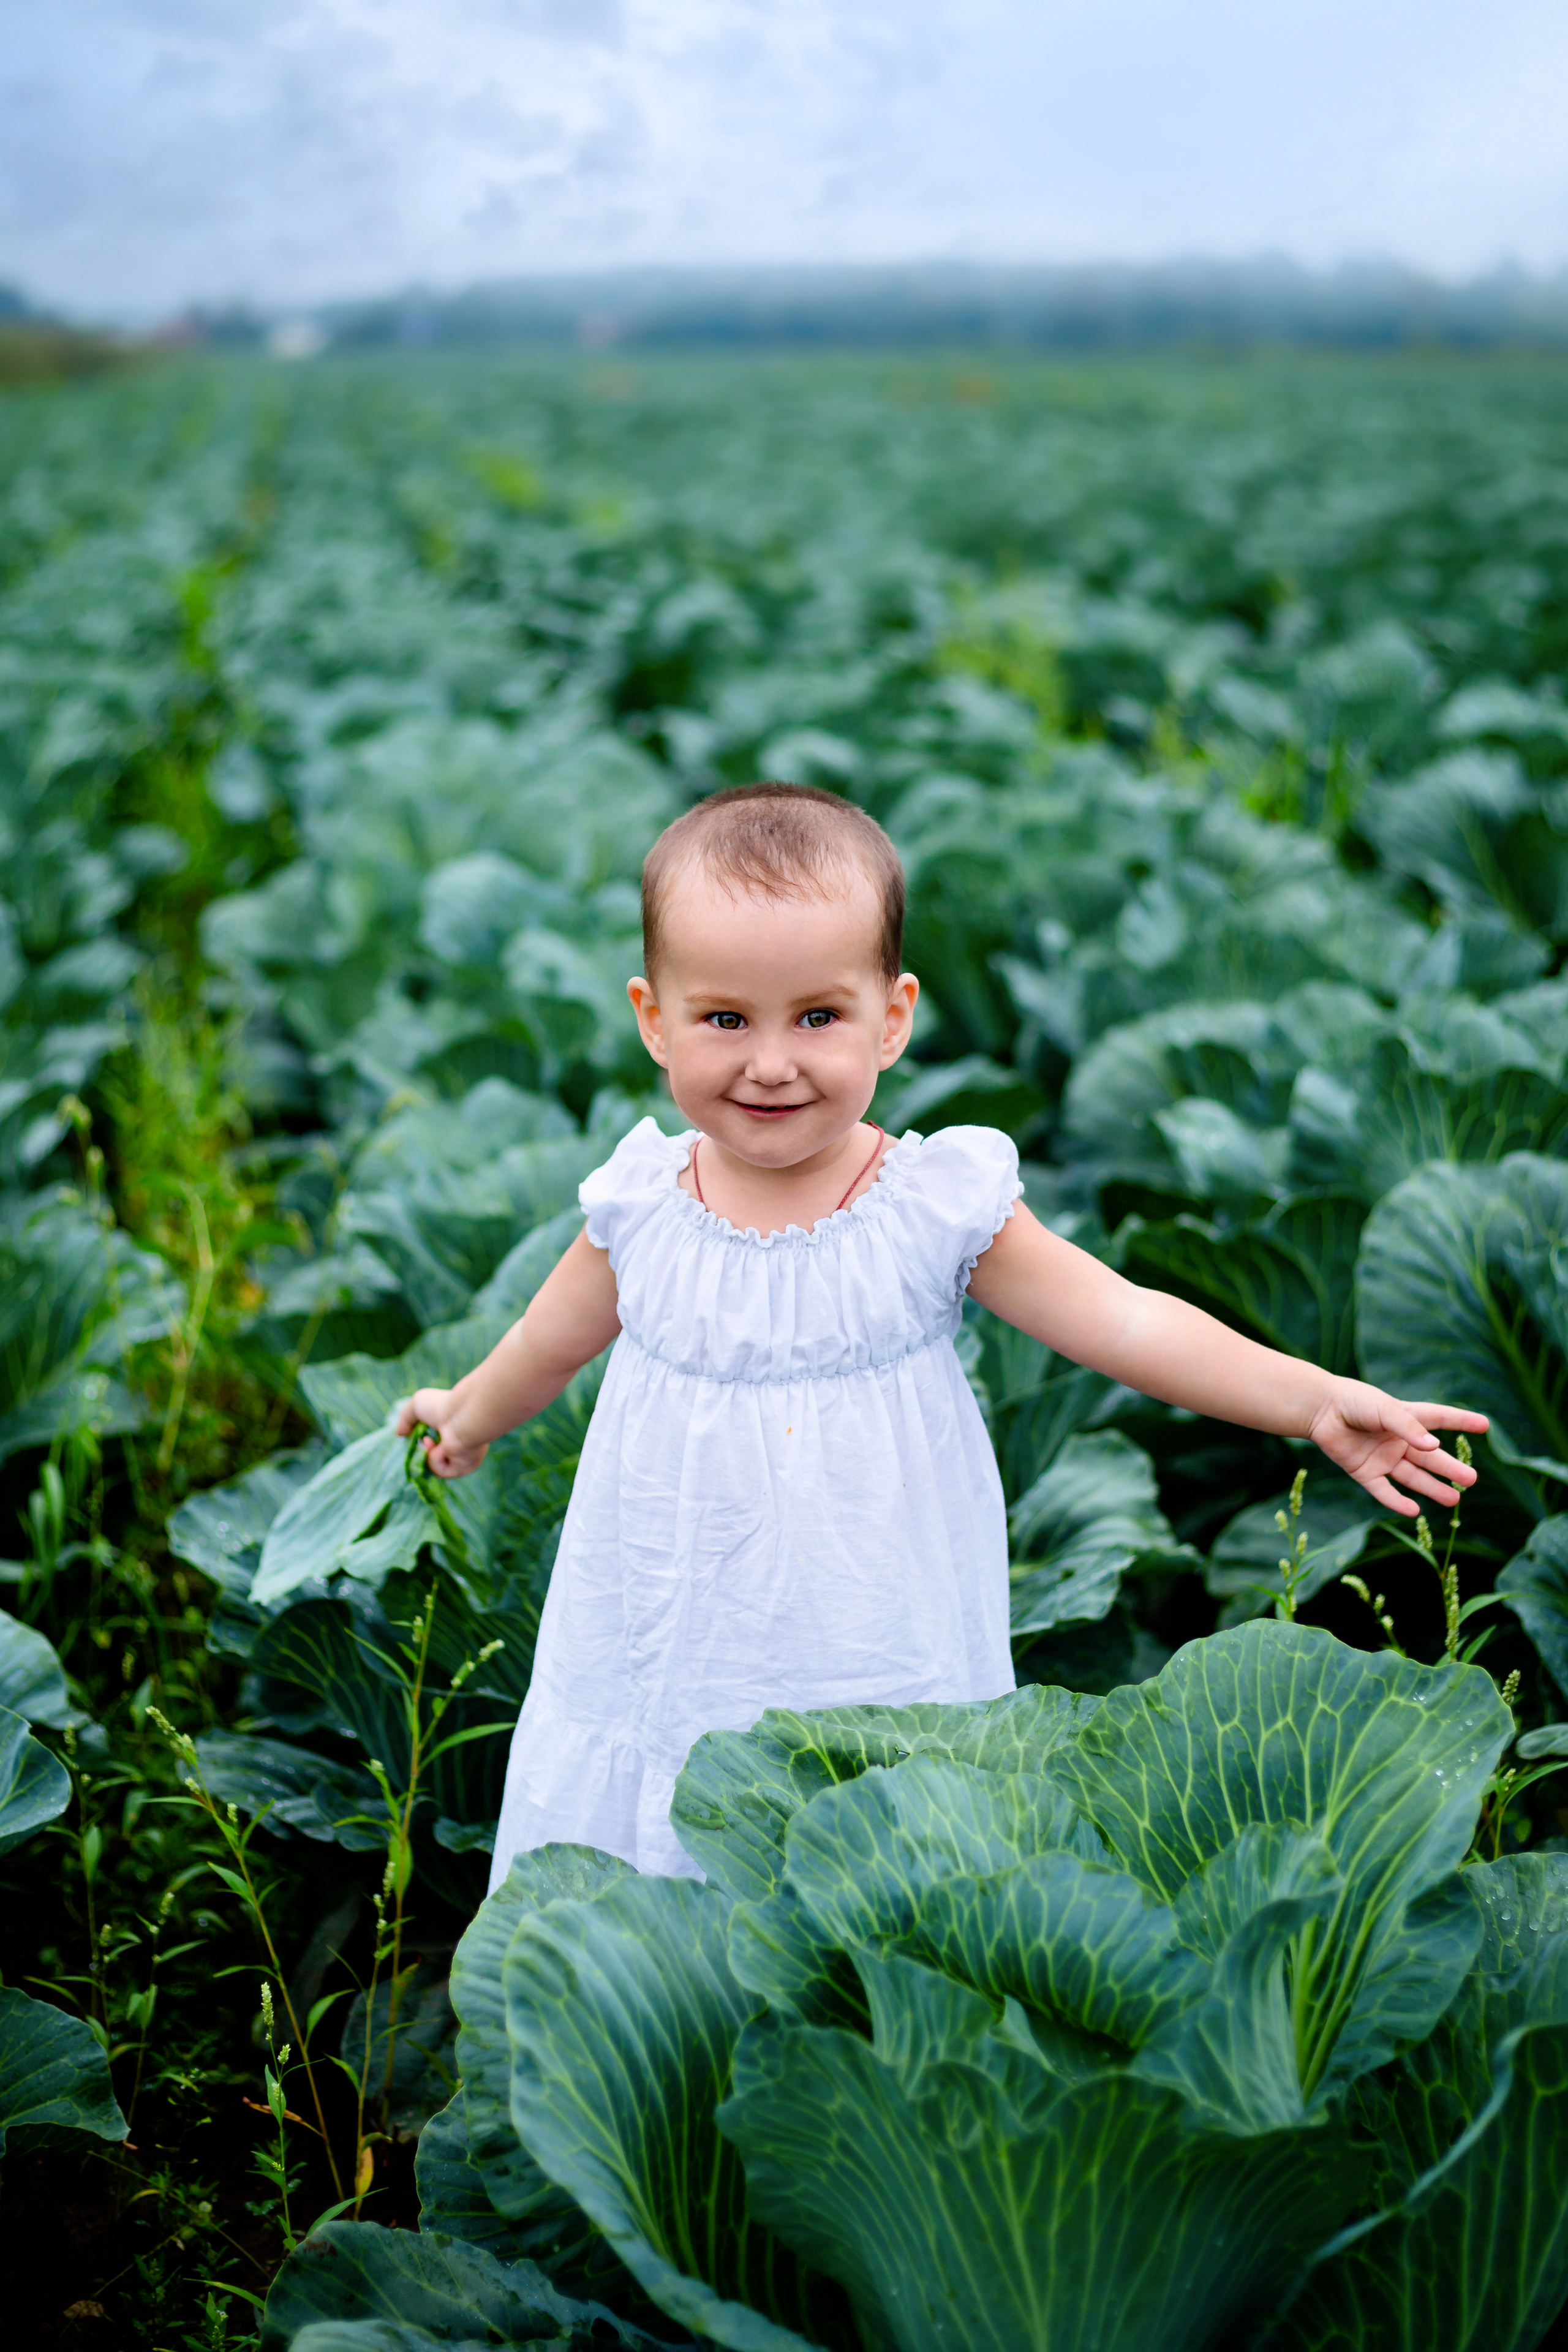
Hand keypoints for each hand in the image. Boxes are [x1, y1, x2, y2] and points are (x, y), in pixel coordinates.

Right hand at [395, 1386, 489, 1479]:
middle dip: (423, 1449)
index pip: (438, 1440)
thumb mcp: (417, 1405)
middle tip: (422, 1439)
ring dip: (428, 1454)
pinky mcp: (465, 1467)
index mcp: (454, 1427)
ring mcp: (464, 1455)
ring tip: (430, 1441)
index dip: (424, 1441)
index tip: (415, 1435)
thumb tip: (399, 1434)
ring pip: (437, 1465)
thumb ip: (405, 1419)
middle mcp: (461, 1442)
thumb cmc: (442, 1408)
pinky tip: (440, 1449)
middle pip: (436, 1455)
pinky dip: (436, 1461)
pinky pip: (442, 1471)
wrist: (462, 1417)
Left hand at [1306, 1381, 1487, 1515]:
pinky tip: (1414, 1511)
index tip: (1485, 1425)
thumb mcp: (1385, 1409)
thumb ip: (1409, 1428)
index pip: (1440, 1419)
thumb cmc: (1353, 1401)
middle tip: (1472, 1479)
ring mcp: (1382, 1457)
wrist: (1319, 1409)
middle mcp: (1397, 1440)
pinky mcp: (1365, 1472)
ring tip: (1454, 1500)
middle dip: (1450, 1469)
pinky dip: (1397, 1502)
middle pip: (1430, 1458)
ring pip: (1412, 1477)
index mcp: (1405, 1418)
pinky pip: (1384, 1491)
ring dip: (1432, 1489)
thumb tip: (1434, 1448)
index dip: (1461, 1421)